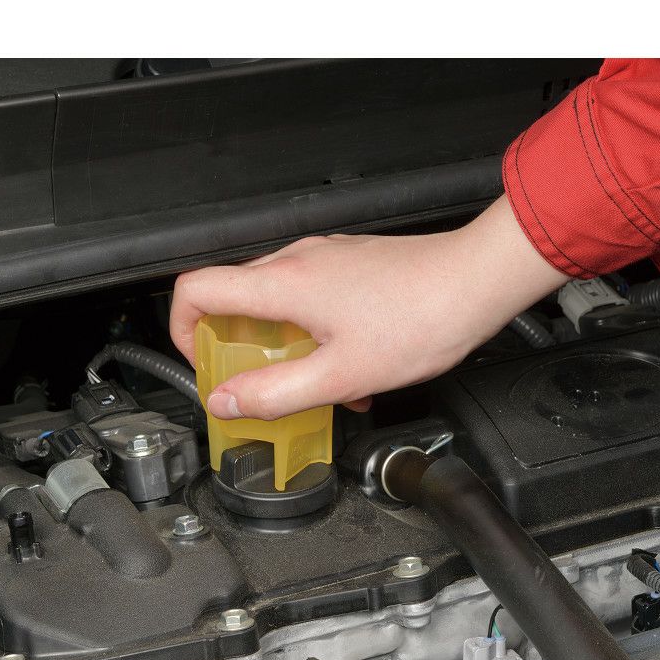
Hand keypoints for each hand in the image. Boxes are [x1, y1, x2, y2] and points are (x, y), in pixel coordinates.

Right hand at [170, 195, 565, 420]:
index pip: (195, 290)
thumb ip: (276, 393)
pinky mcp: (350, 264)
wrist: (477, 282)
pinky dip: (313, 334)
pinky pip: (310, 297)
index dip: (183, 330)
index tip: (205, 365)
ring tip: (316, 385)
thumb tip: (228, 401)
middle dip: (237, 349)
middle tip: (258, 387)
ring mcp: (326, 258)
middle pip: (233, 299)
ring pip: (276, 302)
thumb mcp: (341, 375)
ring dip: (283, 347)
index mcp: (283, 283)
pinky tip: (348, 367)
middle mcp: (298, 260)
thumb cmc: (422, 318)